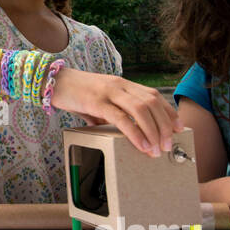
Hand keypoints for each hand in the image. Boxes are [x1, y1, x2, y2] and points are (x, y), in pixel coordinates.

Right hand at [50, 69, 180, 156]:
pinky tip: (141, 145)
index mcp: (122, 84)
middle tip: (168, 145)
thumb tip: (121, 133)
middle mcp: (119, 85)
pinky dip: (135, 133)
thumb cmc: (75, 93)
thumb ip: (111, 114)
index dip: (168, 112)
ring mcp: (108, 92)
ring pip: (140, 109)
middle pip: (151, 103)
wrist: (51, 81)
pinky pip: (121, 118)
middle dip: (164, 126)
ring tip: (157, 149)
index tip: (178, 128)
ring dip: (153, 131)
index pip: (153, 95)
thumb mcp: (99, 101)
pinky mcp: (96, 102)